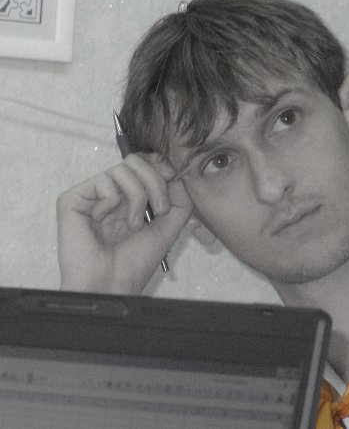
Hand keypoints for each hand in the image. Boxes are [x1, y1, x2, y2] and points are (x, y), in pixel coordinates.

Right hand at [56, 153, 192, 293]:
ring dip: (138, 196)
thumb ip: (180, 198)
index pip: (148, 162)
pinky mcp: (73, 198)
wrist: (111, 283)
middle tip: (158, 210)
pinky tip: (105, 220)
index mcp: (133, 196)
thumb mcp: (169, 226)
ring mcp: (93, 194)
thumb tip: (175, 172)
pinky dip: (113, 201)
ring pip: (124, 168)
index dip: (162, 166)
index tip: (173, 180)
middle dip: (156, 182)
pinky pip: (104, 181)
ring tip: (133, 224)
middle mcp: (113, 191)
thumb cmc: (136, 260)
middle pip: (138, 160)